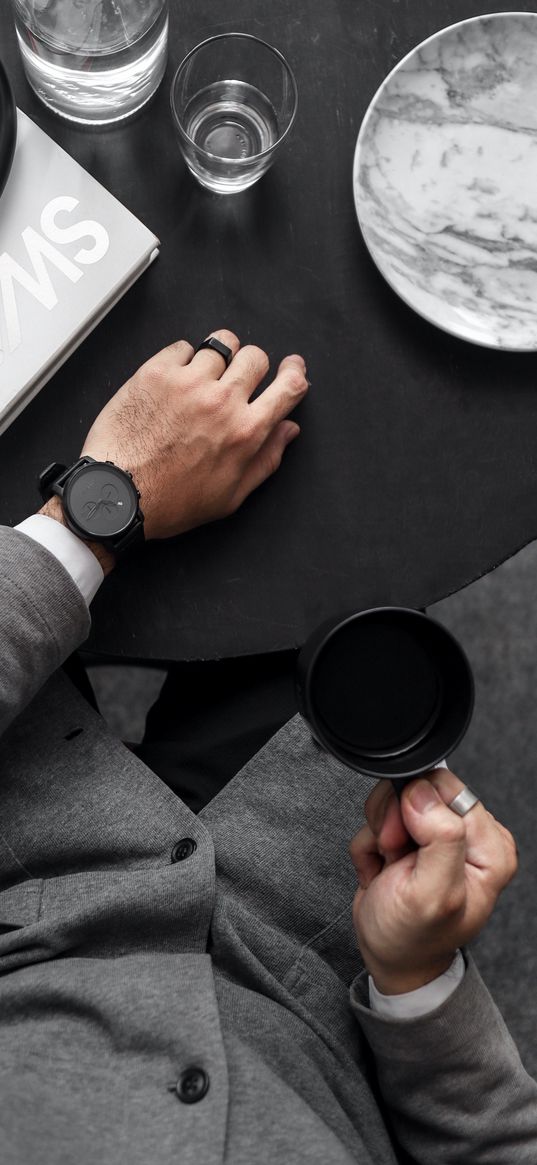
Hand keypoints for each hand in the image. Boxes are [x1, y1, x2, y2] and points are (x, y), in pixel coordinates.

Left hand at [79, 328, 307, 540]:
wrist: (118, 495)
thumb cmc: (172, 501)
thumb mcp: (231, 495)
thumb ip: (266, 459)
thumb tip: (288, 430)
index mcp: (246, 432)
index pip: (288, 387)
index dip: (295, 372)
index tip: (292, 367)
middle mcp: (222, 402)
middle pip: (255, 357)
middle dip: (251, 366)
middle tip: (236, 381)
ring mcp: (188, 383)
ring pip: (221, 344)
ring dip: (217, 359)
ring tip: (202, 380)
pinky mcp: (156, 373)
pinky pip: (183, 346)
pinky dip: (183, 359)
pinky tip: (174, 382)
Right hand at [349, 769, 517, 994]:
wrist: (390, 960)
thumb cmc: (413, 938)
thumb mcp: (431, 895)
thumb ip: (440, 839)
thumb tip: (425, 793)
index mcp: (490, 847)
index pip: (449, 789)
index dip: (416, 809)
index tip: (403, 845)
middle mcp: (470, 837)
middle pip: (419, 789)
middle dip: (393, 821)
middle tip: (394, 856)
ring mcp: (440, 836)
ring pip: (395, 800)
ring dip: (379, 832)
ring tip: (389, 866)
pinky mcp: (414, 838)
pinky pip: (380, 818)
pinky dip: (371, 844)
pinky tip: (381, 870)